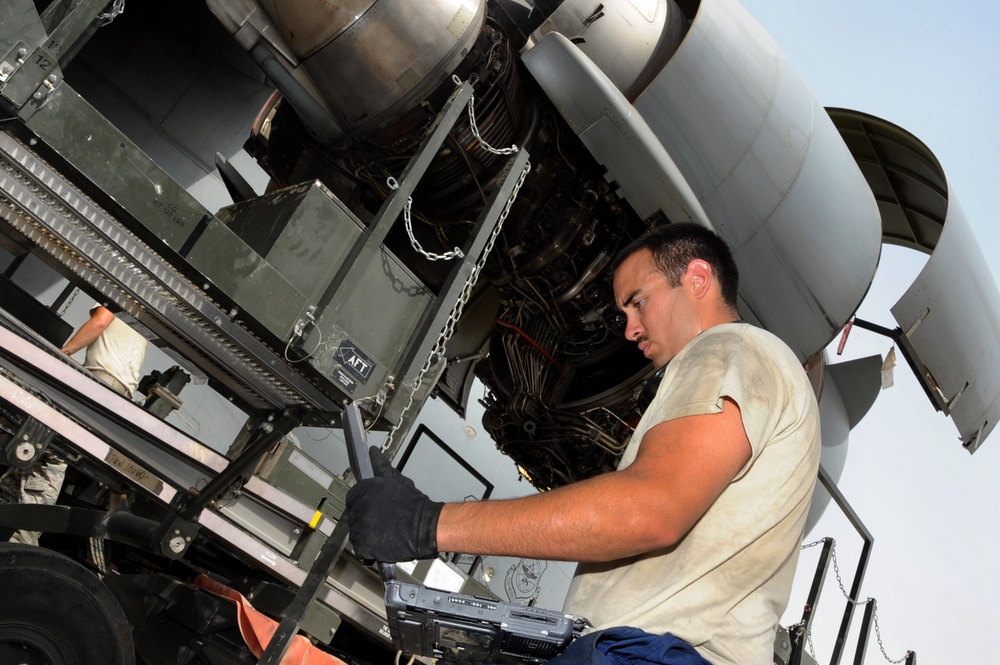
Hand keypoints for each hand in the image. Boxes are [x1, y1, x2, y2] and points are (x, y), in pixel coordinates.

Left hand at [346, 447, 442, 561]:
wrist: (424, 526)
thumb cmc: (413, 504)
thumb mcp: (396, 481)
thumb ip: (381, 466)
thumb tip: (373, 452)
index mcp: (365, 490)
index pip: (353, 496)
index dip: (362, 502)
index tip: (371, 507)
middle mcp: (360, 507)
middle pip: (354, 514)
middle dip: (365, 517)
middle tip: (381, 521)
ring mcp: (361, 527)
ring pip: (356, 532)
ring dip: (366, 533)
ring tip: (382, 532)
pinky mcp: (365, 545)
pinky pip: (360, 548)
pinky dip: (368, 550)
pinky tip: (380, 545)